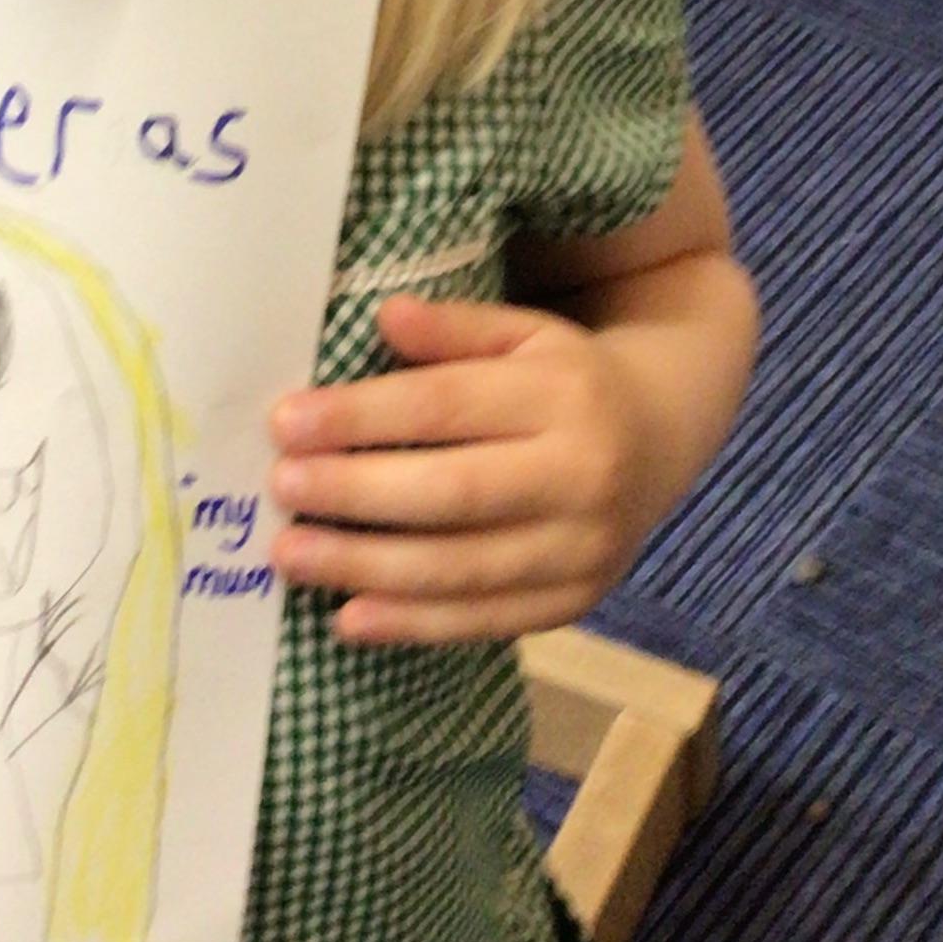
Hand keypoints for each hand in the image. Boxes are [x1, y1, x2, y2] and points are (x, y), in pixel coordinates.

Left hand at [267, 294, 677, 645]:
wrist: (661, 436)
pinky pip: (485, 621)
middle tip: (281, 488)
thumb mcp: (524, 332)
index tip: (286, 421)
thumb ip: (455, 327)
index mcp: (565, 394)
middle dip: (356, 493)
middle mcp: (584, 475)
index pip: (447, 406)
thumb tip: (385, 316)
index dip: (362, 416)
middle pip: (453, 492)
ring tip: (292, 553)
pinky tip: (348, 617)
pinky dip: (413, 625)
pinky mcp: (575, 602)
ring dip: (367, 566)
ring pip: (463, 567)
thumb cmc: (567, 378)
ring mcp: (584, 549)